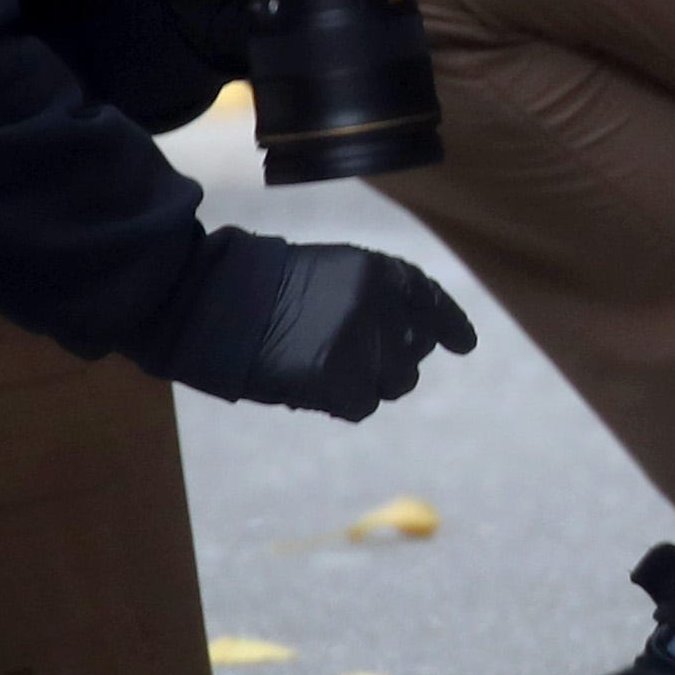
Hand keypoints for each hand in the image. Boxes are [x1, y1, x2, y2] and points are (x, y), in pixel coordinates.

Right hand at [162, 231, 476, 419]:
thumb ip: (371, 296)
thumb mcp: (327, 272)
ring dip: (364, 382)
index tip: (464, 345)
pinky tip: (308, 384)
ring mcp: (362, 343)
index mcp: (376, 269)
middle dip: (392, 360)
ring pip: (392, 382)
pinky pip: (360, 404)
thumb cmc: (260, 288)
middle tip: (356, 361)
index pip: (427, 299)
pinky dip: (338, 401)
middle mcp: (378, 304)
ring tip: (319, 366)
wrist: (210, 301)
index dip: (449, 323)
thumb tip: (413, 334)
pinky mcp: (340, 379)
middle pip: (411, 350)